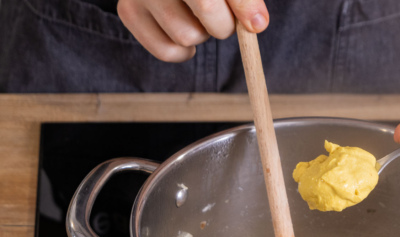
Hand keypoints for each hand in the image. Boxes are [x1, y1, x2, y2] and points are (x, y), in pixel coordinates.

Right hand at [118, 0, 268, 61]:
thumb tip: (257, 24)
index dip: (242, 7)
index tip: (256, 24)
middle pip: (207, 13)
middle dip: (224, 23)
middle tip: (222, 15)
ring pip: (186, 36)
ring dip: (202, 35)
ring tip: (197, 16)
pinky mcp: (128, 11)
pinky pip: (166, 51)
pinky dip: (183, 51)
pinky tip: (186, 30)